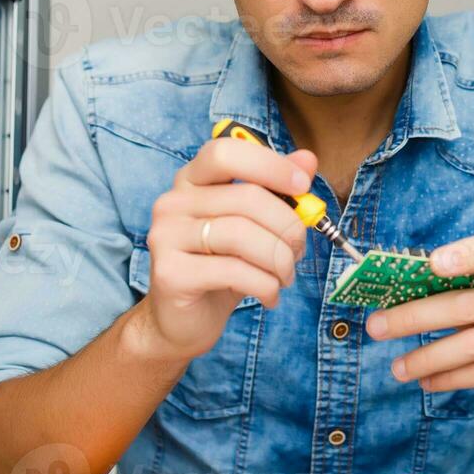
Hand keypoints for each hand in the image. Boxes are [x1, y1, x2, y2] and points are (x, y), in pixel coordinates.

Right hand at [135, 136, 316, 361]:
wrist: (184, 321)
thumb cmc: (222, 267)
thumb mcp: (253, 226)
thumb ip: (277, 190)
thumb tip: (307, 159)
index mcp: (192, 180)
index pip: (226, 152)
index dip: (269, 165)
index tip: (302, 185)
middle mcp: (173, 202)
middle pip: (246, 197)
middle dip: (287, 226)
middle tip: (299, 249)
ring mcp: (166, 236)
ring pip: (242, 234)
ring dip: (279, 259)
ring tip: (285, 275)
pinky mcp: (170, 273)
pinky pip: (234, 270)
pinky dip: (264, 285)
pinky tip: (269, 294)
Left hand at [365, 226, 473, 405]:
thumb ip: (473, 284)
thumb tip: (406, 293)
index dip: (471, 253)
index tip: (433, 263)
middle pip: (471, 304)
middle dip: (416, 316)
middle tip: (378, 325)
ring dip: (428, 357)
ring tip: (398, 367)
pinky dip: (451, 377)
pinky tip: (428, 380)